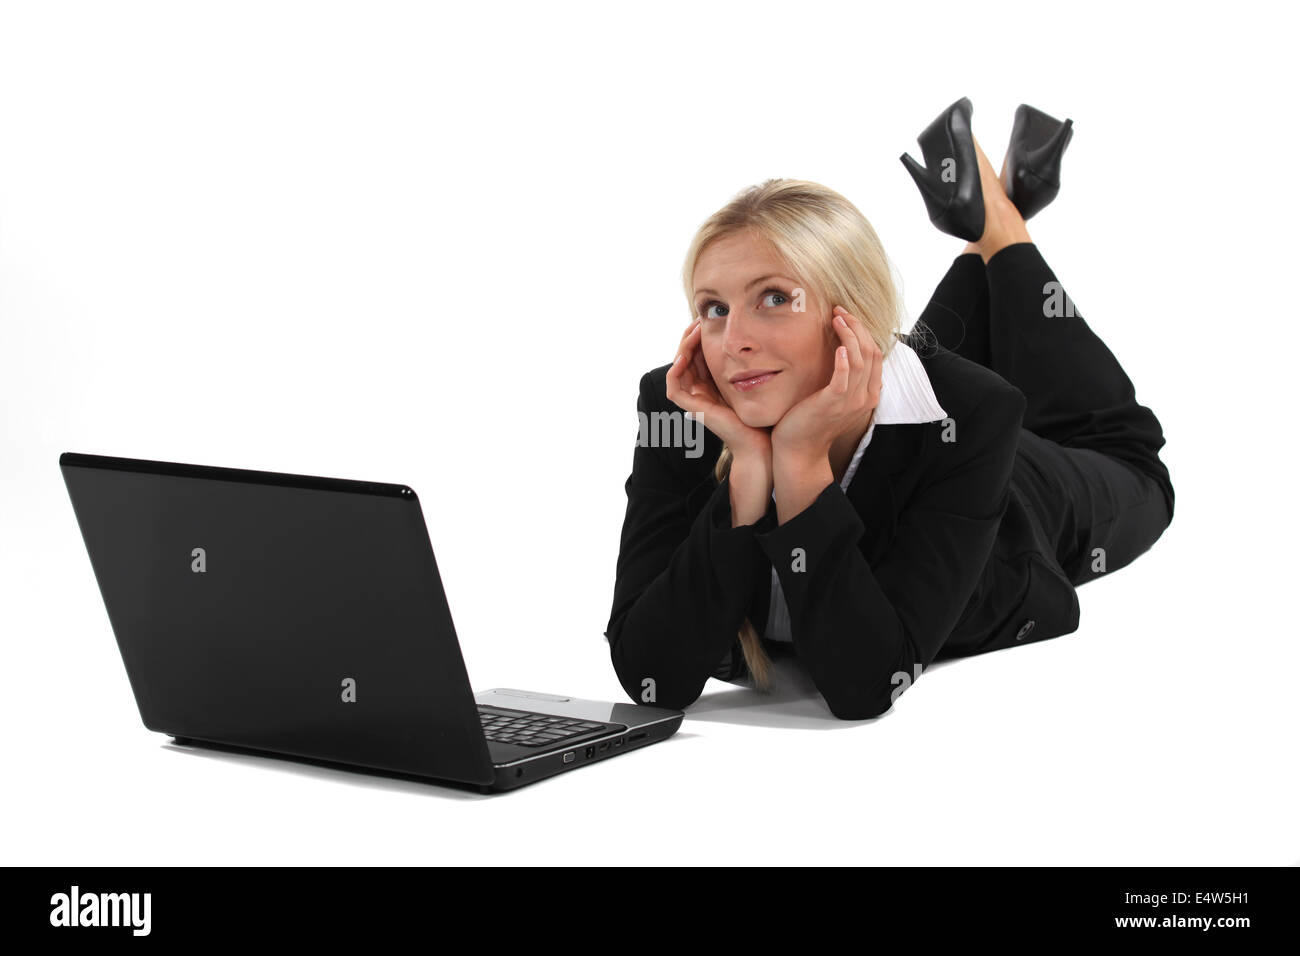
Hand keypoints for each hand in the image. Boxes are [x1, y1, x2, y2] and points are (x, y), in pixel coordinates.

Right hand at [665, 319, 770, 457]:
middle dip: (690, 337)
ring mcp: (695, 400)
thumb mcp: (757, 379)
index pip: (699, 353)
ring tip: (693, 331)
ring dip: (682, 348)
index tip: (708, 319)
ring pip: (678, 368)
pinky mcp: (693, 409)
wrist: (762, 441)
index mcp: (714, 383)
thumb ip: (751, 362)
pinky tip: (685, 355)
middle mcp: (701, 390)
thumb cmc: (763, 412)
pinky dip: (675, 370)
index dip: (699, 335)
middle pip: (686, 357)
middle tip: (698, 319)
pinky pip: (674, 388)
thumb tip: (756, 337)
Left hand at [771, 306, 882, 469]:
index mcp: (868, 394)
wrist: (799, 449)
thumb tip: (845, 355)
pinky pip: (845, 377)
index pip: (875, 354)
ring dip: (850, 335)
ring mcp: (851, 401)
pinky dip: (845, 359)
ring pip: (861, 359)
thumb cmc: (812, 421)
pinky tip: (839, 346)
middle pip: (872, 352)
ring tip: (837, 318)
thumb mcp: (834, 399)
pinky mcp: (833, 403)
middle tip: (840, 310)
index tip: (846, 316)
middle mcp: (865, 398)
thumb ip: (845, 380)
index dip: (863, 331)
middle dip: (857, 326)